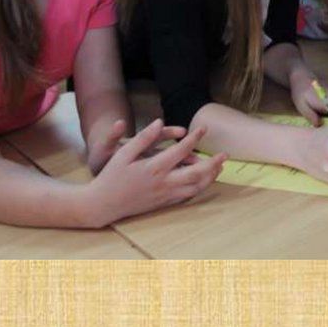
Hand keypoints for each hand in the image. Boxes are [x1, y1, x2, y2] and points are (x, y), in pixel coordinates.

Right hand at [87, 119, 227, 225]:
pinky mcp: (163, 204)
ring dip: (210, 177)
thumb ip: (143, 138)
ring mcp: (164, 196)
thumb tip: (159, 122)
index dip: (195, 138)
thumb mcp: (123, 154)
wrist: (102, 204)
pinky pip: (187, 197)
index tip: (204, 128)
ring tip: (220, 167)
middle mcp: (162, 183)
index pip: (180, 150)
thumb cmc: (111, 177)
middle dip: (213, 163)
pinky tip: (205, 181)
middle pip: (196, 173)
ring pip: (195, 188)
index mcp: (153, 168)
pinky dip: (199, 188)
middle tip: (225, 154)